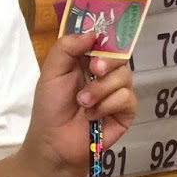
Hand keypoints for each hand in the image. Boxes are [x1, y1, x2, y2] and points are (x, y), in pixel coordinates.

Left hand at [24, 32, 136, 173]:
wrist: (55, 143)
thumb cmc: (50, 107)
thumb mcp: (52, 72)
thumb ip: (67, 48)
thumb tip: (93, 33)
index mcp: (87, 61)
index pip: (104, 41)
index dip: (106, 37)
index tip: (101, 37)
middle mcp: (105, 74)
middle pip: (120, 56)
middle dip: (107, 62)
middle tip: (94, 70)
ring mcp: (117, 92)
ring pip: (124, 77)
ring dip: (101, 90)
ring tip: (83, 103)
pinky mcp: (126, 112)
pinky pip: (127, 98)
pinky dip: (108, 105)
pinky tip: (93, 116)